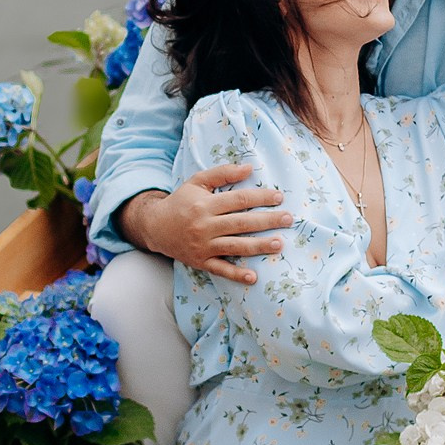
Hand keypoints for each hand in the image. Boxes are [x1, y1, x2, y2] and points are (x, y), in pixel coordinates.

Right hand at [118, 164, 292, 283]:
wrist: (155, 227)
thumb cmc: (181, 201)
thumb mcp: (197, 182)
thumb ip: (223, 173)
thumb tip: (249, 167)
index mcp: (205, 204)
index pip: (239, 200)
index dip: (261, 197)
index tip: (279, 197)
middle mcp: (204, 225)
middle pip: (242, 223)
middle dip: (267, 221)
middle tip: (288, 219)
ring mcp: (203, 246)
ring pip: (235, 246)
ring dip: (259, 246)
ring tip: (279, 244)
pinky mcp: (200, 261)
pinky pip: (220, 269)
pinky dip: (236, 274)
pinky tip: (253, 277)